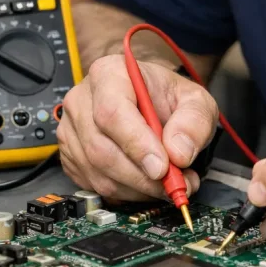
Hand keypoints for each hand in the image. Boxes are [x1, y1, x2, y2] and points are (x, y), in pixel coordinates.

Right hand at [57, 55, 218, 201]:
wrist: (151, 101)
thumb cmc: (165, 96)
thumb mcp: (195, 99)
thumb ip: (194, 121)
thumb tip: (179, 152)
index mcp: (109, 74)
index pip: (112, 112)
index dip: (136, 144)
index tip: (162, 166)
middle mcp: (82, 100)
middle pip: (101, 148)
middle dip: (141, 175)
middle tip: (175, 183)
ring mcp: (71, 130)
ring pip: (98, 172)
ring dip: (137, 187)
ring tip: (169, 184)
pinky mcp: (70, 156)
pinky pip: (94, 185)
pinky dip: (125, 192)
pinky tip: (146, 184)